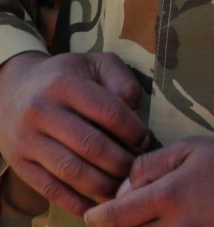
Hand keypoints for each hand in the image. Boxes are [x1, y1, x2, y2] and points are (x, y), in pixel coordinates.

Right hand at [0, 51, 147, 214]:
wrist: (12, 89)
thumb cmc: (66, 76)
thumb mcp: (94, 63)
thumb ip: (120, 79)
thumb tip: (134, 110)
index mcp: (64, 84)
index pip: (107, 111)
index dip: (131, 129)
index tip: (144, 140)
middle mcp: (41, 112)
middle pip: (90, 145)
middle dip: (120, 161)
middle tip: (136, 169)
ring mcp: (27, 140)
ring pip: (70, 170)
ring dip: (101, 184)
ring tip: (121, 188)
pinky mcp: (19, 163)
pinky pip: (48, 188)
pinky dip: (73, 201)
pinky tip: (93, 206)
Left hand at [83, 134, 213, 226]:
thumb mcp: (192, 147)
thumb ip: (150, 164)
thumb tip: (123, 189)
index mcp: (169, 196)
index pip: (113, 219)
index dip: (97, 218)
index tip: (92, 216)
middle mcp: (177, 226)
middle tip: (120, 220)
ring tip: (146, 222)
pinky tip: (171, 226)